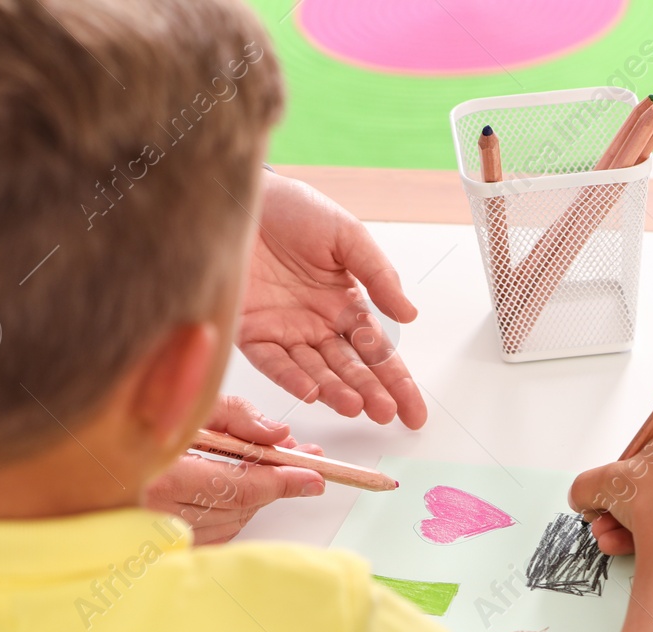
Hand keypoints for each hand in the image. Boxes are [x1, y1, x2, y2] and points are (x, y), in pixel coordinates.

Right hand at [144, 395, 324, 544]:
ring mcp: (151, 535)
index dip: (282, 480)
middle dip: (277, 484)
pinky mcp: (153, 546)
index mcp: (156, 475)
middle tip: (303, 462)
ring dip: (256, 499)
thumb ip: (234, 414)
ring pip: (229, 524)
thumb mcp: (183, 399)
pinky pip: (209, 535)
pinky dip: (230, 513)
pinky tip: (237, 487)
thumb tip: (277, 434)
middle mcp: (151, 513)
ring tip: (273, 467)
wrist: (82, 445)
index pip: (237, 486)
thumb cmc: (129, 416)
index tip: (314, 473)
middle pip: (238, 507)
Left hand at [240, 170, 426, 427]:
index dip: (397, 381)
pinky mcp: (250, 331)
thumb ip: (379, 275)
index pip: (377, 351)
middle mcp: (317, 324)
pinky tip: (313, 392)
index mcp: (345, 304)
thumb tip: (409, 315)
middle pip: (350, 368)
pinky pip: (273, 361)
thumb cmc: (292, 209)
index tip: (414, 412)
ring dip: (335, 391)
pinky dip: (292, 378)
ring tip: (355, 406)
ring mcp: (285, 331)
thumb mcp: (347, 236)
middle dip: (371, 392)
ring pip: (316, 370)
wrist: (238, 197)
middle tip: (386, 413)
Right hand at [568, 414, 652, 556]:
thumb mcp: (602, 481)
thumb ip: (586, 485)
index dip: (626, 461)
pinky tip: (619, 544)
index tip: (612, 478)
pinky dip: (649, 531)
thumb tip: (580, 497)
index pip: (652, 438)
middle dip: (621, 498)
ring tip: (605, 534)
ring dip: (627, 519)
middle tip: (602, 510)